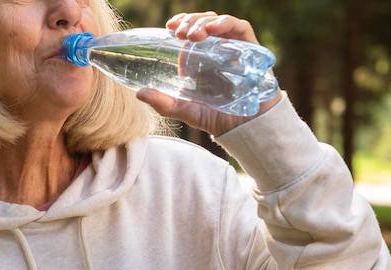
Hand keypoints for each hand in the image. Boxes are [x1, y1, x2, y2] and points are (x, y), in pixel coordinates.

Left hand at [135, 12, 281, 136]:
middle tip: (179, 31)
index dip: (181, 23)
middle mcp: (217, 49)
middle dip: (190, 22)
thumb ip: (165, 104)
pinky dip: (226, 23)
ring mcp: (234, 47)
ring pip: (219, 22)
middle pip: (203, 23)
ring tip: (193, 34)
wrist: (244, 127)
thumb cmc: (216, 117)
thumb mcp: (186, 110)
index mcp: (200, 58)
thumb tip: (139, 94)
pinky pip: (240, 28)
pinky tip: (214, 28)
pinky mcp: (251, 49)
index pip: (190, 31)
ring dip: (204, 22)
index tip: (170, 27)